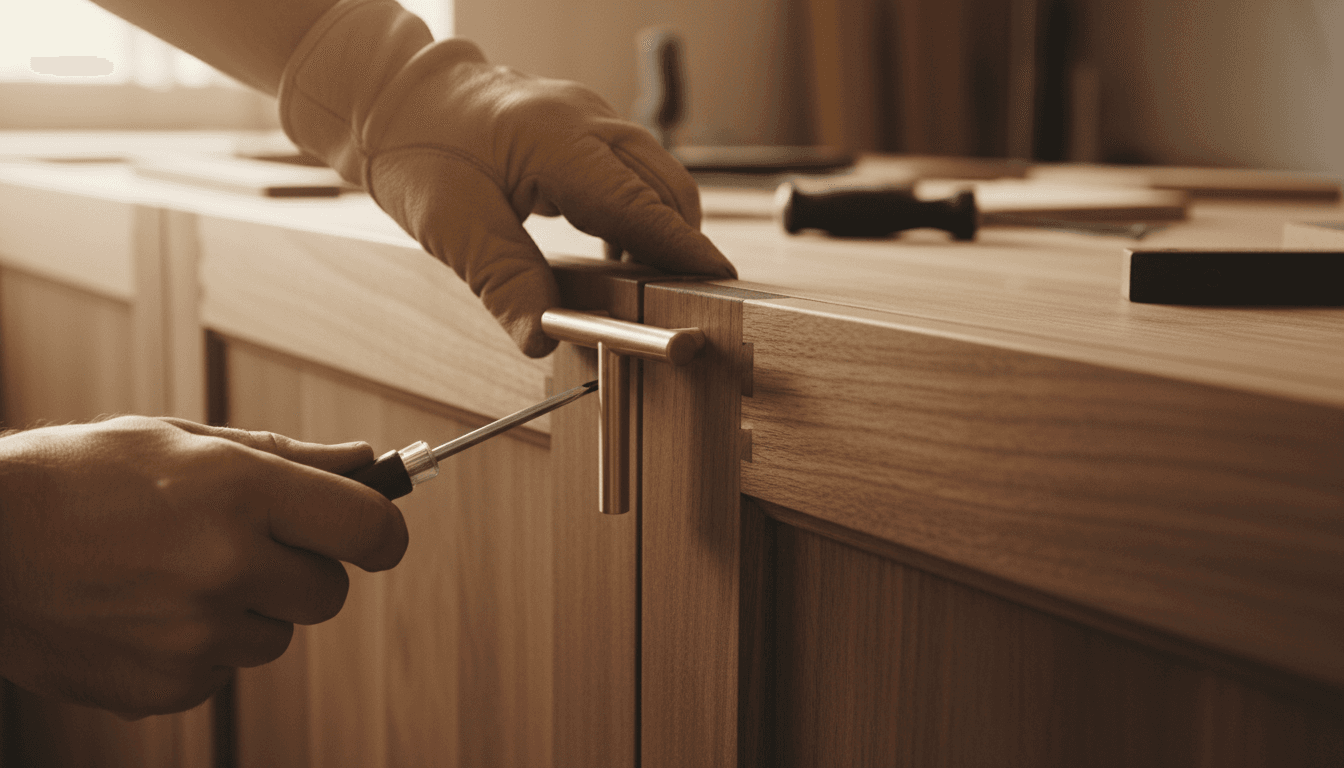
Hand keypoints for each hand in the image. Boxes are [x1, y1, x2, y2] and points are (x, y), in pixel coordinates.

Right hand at [0, 416, 405, 717]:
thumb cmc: (80, 477)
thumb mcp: (183, 440)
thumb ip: (288, 458)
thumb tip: (365, 461)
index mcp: (242, 491)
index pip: (371, 528)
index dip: (382, 531)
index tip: (373, 533)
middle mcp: (227, 565)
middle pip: (330, 592)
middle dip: (304, 570)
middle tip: (246, 545)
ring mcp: (196, 634)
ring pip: (275, 636)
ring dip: (247, 610)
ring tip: (175, 573)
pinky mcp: (167, 686)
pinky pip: (222, 671)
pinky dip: (198, 648)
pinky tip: (146, 610)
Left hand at [280, 0, 736, 356]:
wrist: (399, 96)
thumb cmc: (419, 149)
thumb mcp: (451, 224)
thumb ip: (503, 281)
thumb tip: (542, 340)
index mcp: (556, 141)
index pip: (639, 204)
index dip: (682, 249)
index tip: (718, 284)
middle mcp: (586, 121)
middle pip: (665, 188)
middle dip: (682, 245)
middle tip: (684, 302)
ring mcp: (590, 118)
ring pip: (656, 178)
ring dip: (661, 230)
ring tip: (647, 287)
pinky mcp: (586, 128)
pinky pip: (633, 171)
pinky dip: (640, 214)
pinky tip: (618, 252)